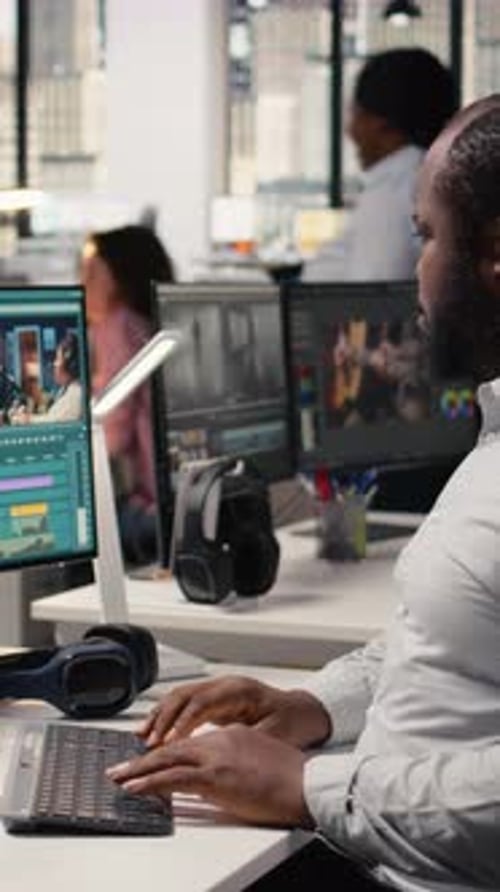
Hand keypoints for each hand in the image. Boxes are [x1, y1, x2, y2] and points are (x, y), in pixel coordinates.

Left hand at [107, 724, 313, 827]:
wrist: (306, 783)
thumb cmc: (291, 778)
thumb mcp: (259, 759)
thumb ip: (237, 760)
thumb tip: (222, 775)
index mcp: (231, 734)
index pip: (189, 740)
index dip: (165, 749)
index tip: (148, 757)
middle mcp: (220, 739)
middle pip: (172, 744)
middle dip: (143, 756)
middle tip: (120, 766)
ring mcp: (216, 756)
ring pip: (166, 758)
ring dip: (138, 769)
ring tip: (118, 777)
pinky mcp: (214, 776)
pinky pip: (172, 778)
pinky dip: (149, 781)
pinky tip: (134, 787)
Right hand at [138, 675, 331, 749]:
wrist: (307, 713)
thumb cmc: (295, 722)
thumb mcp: (272, 735)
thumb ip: (243, 742)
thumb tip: (218, 755)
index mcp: (240, 690)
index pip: (201, 702)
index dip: (181, 723)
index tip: (167, 742)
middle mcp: (226, 685)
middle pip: (184, 694)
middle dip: (162, 718)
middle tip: (147, 742)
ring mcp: (220, 689)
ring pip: (180, 696)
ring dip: (160, 716)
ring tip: (142, 737)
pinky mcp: (216, 700)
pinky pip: (185, 703)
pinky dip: (168, 717)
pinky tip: (156, 732)